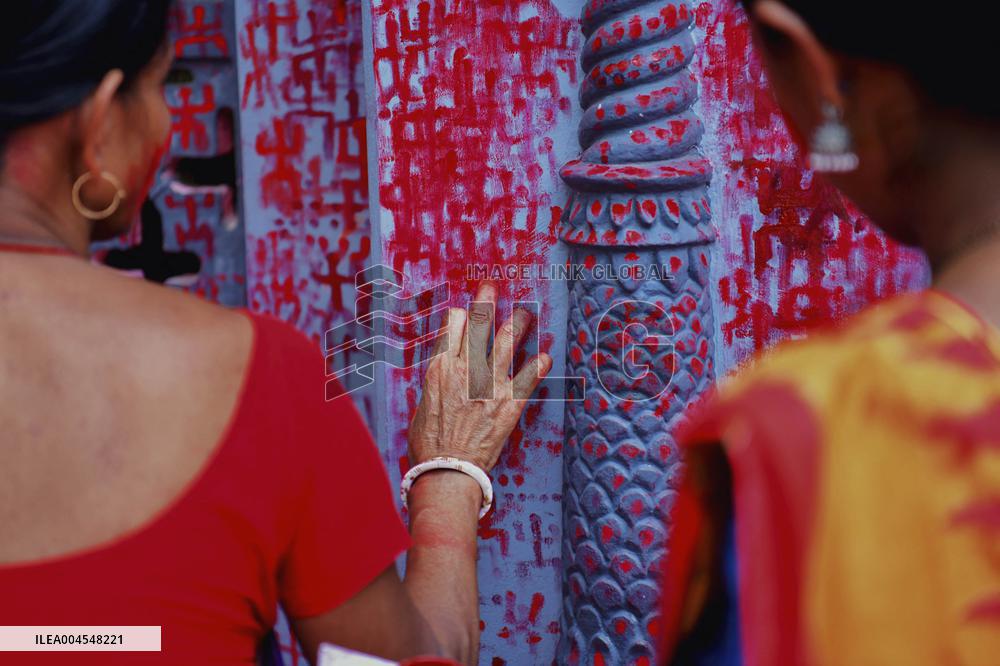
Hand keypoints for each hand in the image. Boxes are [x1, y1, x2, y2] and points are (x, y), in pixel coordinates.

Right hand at [407, 283, 551, 470]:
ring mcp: (490, 384)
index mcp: (440, 368)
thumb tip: (444, 377)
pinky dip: (540, 364)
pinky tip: (547, 357)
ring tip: (525, 314)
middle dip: (486, 301)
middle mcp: (466, 369)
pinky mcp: (510, 403)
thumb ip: (437, 384)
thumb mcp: (423, 405)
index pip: (452, 324)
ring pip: (507, 341)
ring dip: (518, 324)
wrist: (447, 471)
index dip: (460, 314)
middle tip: (492, 287)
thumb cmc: (429, 445)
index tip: (465, 311)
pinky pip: (530, 377)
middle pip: (479, 323)